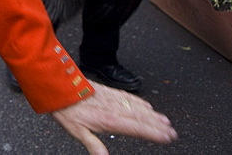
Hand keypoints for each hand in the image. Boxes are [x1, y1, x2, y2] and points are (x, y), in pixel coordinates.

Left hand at [50, 82, 176, 153]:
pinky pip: (128, 96)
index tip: (167, 137)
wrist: (59, 86)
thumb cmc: (67, 109)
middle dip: (158, 125)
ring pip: (137, 107)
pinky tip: (147, 105)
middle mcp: (114, 108)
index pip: (136, 128)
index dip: (153, 133)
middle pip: (141, 118)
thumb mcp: (77, 131)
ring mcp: (112, 99)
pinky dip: (140, 101)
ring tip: (165, 121)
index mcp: (109, 120)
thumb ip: (93, 145)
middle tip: (172, 132)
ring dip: (152, 114)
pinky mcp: (108, 91)